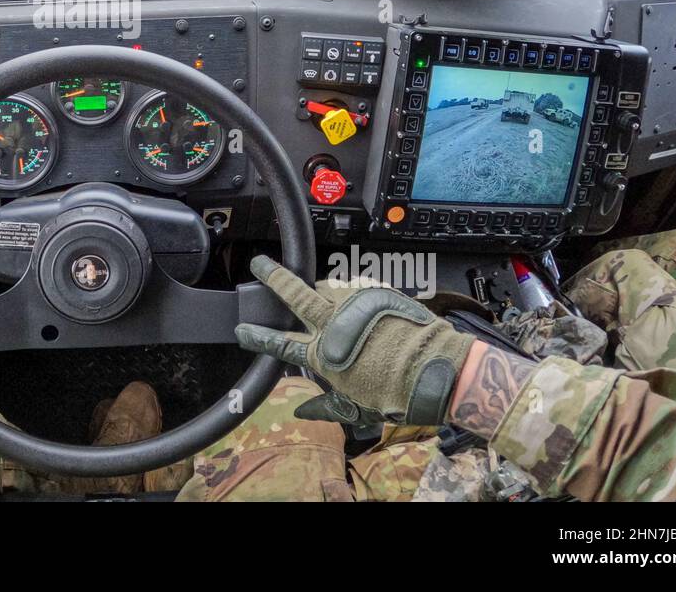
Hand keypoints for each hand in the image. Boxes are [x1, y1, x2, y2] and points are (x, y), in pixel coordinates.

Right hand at [235, 256, 473, 424]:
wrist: (433, 368)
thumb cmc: (393, 393)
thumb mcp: (355, 405)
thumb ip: (325, 404)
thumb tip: (302, 412)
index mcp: (321, 354)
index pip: (280, 343)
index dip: (258, 336)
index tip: (242, 329)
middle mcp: (331, 323)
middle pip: (294, 294)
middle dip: (273, 277)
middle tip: (260, 264)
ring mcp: (353, 303)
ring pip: (326, 286)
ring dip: (320, 289)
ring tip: (320, 291)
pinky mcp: (375, 293)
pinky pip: (354, 289)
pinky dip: (350, 295)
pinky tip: (357, 304)